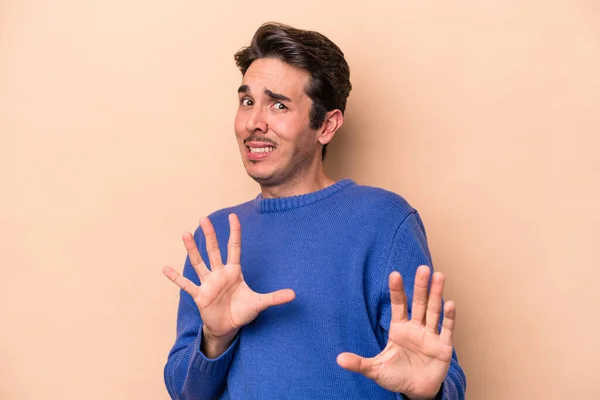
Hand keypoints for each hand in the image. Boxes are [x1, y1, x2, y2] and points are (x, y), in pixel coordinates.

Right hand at [163, 213, 295, 356]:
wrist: (228, 327)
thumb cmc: (242, 311)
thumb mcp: (260, 303)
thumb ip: (275, 297)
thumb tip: (295, 295)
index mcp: (234, 272)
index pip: (234, 248)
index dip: (234, 233)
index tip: (233, 216)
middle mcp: (219, 274)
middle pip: (214, 251)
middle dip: (210, 235)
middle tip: (204, 219)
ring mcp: (208, 283)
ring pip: (199, 263)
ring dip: (192, 249)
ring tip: (185, 234)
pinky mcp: (200, 295)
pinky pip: (186, 285)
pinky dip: (176, 278)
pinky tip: (165, 268)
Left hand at [337, 266, 454, 399]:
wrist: (416, 392)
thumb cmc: (395, 376)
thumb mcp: (375, 370)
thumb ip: (359, 363)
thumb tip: (338, 359)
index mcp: (399, 328)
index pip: (398, 305)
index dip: (397, 290)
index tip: (395, 274)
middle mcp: (415, 328)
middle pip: (418, 303)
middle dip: (420, 286)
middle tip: (422, 268)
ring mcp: (430, 336)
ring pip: (433, 311)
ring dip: (436, 294)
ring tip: (439, 276)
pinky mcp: (443, 347)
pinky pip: (446, 330)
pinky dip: (449, 317)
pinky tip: (449, 304)